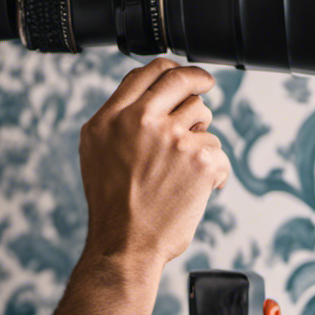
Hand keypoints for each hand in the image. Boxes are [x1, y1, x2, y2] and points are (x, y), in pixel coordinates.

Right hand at [78, 58, 229, 268]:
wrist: (124, 244)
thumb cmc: (112, 206)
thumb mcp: (96, 153)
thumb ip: (116, 121)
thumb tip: (146, 96)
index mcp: (109, 119)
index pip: (144, 74)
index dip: (169, 69)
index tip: (182, 74)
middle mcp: (138, 121)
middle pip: (179, 80)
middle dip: (197, 80)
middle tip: (207, 85)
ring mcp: (171, 137)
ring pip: (201, 115)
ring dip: (200, 135)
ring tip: (185, 166)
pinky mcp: (199, 158)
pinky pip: (219, 149)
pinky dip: (215, 171)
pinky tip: (199, 189)